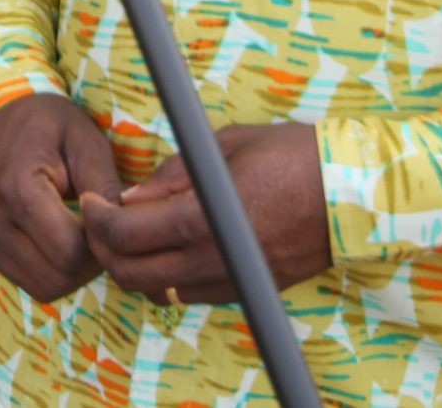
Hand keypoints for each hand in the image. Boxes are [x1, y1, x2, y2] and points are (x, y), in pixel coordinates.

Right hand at [0, 94, 123, 303]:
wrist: (5, 111)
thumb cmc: (52, 123)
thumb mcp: (87, 143)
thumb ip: (106, 189)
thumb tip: (125, 239)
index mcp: (15, 187)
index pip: (69, 253)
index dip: (100, 247)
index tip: (108, 221)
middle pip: (56, 279)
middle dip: (88, 265)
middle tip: (99, 232)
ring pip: (40, 287)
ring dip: (70, 272)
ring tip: (80, 235)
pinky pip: (24, 280)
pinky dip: (50, 269)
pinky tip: (59, 238)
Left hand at [79, 122, 332, 306]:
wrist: (351, 195)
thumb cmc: (291, 157)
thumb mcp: (224, 147)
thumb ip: (172, 175)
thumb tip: (131, 197)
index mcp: (201, 218)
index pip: (124, 234)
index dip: (96, 219)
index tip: (90, 202)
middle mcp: (212, 259)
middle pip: (131, 275)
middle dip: (104, 249)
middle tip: (101, 221)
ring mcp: (230, 281)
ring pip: (158, 292)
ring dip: (134, 267)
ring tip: (132, 233)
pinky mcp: (246, 290)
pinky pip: (189, 295)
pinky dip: (167, 276)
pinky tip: (169, 246)